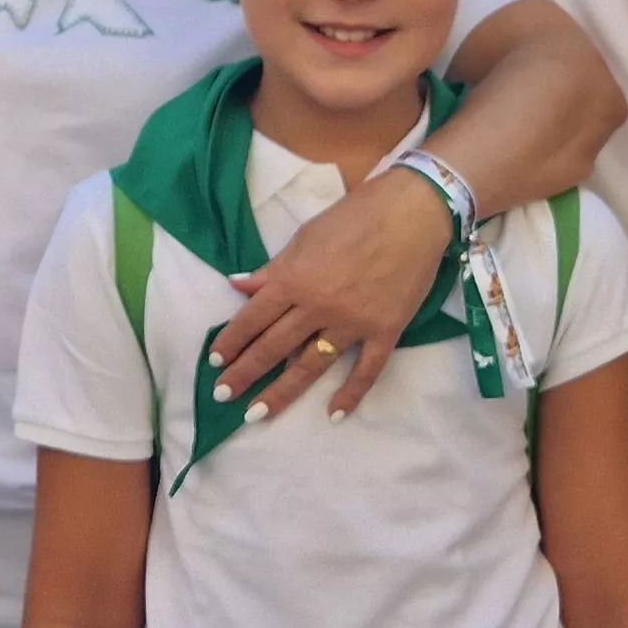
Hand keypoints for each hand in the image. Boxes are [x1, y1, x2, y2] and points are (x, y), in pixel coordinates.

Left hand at [208, 168, 453, 421]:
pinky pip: (366, 369)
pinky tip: (334, 414)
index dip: (231, 341)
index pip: (253, 318)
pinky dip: (351, 394)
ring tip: (258, 415)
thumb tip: (237, 285)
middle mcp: (317, 306)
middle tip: (222, 397)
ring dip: (282, 392)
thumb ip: (273, 268)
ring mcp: (352, 323)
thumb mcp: (305, 236)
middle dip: (245, 374)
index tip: (215, 362)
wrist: (413, 212)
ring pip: (311, 365)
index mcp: (294, 279)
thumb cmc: (355, 216)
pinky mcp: (385, 331)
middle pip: (274, 347)